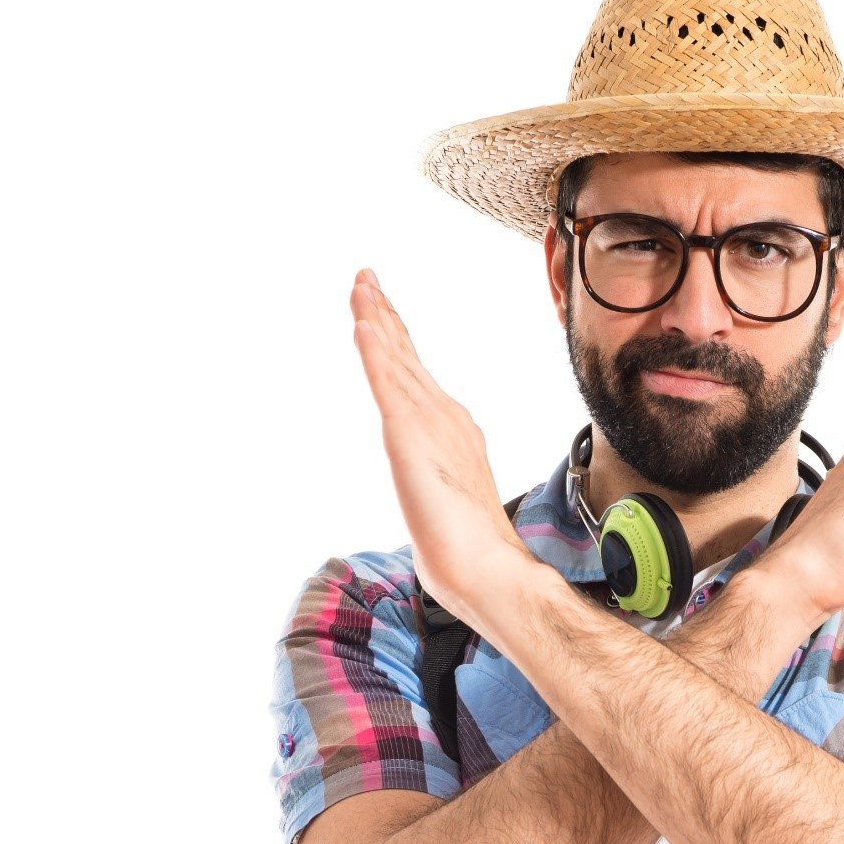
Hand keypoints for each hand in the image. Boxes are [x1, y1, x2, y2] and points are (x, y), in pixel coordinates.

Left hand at [349, 269, 536, 620]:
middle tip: (365, 279)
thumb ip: (436, 484)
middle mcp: (442, 415)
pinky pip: (387, 381)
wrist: (483, 564)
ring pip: (394, 357)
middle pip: (405, 354)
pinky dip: (374, 349)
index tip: (377, 310)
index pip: (416, 375)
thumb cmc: (467, 549)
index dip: (395, 339)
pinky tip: (362, 322)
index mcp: (450, 429)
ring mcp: (428, 420)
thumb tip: (431, 494)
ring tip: (360, 286)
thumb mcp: (445, 501)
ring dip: (375, 318)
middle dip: (383, 314)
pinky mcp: (409, 432)